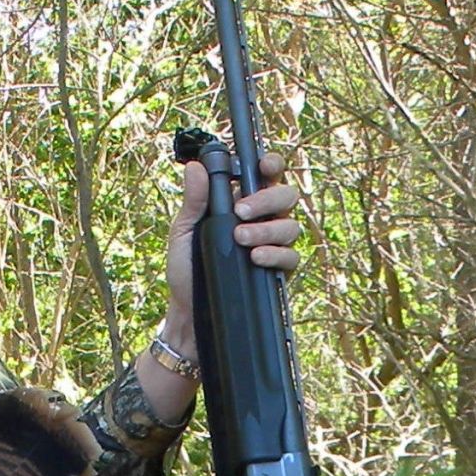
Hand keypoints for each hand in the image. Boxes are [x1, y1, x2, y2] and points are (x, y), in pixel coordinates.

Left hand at [164, 151, 301, 326]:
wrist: (187, 311)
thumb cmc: (186, 268)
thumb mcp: (184, 232)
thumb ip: (194, 200)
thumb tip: (195, 167)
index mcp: (242, 203)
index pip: (266, 176)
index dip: (271, 165)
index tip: (263, 165)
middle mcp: (263, 221)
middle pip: (286, 196)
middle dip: (267, 199)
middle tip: (240, 212)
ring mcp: (273, 245)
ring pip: (290, 225)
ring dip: (266, 228)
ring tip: (240, 238)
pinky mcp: (277, 271)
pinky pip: (291, 257)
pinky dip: (274, 254)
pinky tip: (255, 257)